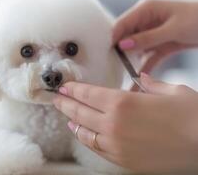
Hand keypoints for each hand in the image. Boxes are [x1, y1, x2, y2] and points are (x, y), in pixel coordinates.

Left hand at [53, 74, 197, 172]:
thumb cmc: (192, 116)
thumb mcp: (172, 91)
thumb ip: (150, 84)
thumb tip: (142, 79)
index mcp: (122, 103)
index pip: (87, 94)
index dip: (72, 89)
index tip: (63, 87)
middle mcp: (113, 124)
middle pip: (80, 112)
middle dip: (65, 103)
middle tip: (56, 98)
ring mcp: (116, 145)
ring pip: (84, 132)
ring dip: (73, 122)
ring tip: (67, 115)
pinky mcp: (123, 160)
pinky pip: (97, 148)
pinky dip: (87, 139)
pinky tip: (84, 133)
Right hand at [113, 0, 197, 72]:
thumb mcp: (172, 29)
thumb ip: (147, 38)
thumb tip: (123, 45)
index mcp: (145, 10)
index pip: (121, 24)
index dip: (112, 39)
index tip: (105, 55)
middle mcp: (145, 21)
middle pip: (125, 38)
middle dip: (119, 53)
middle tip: (110, 69)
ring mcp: (151, 34)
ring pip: (134, 50)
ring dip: (130, 63)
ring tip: (122, 77)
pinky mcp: (158, 45)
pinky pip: (146, 58)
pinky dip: (142, 69)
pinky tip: (137, 81)